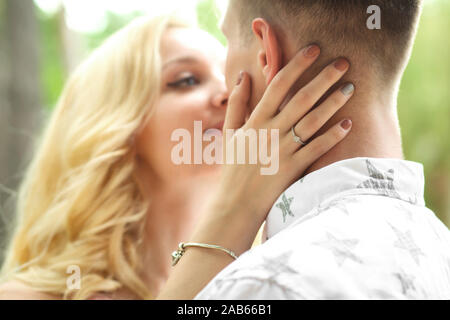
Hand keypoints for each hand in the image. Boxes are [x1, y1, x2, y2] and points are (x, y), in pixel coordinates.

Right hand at [211, 45, 353, 249]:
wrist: (236, 203)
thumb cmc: (233, 167)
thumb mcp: (230, 133)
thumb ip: (236, 104)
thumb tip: (243, 76)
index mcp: (256, 120)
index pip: (278, 85)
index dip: (297, 65)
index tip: (314, 50)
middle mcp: (271, 131)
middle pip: (302, 99)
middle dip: (324, 78)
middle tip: (343, 63)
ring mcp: (284, 150)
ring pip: (313, 121)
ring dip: (333, 103)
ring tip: (350, 88)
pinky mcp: (294, 168)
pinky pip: (317, 148)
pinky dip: (333, 136)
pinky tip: (348, 124)